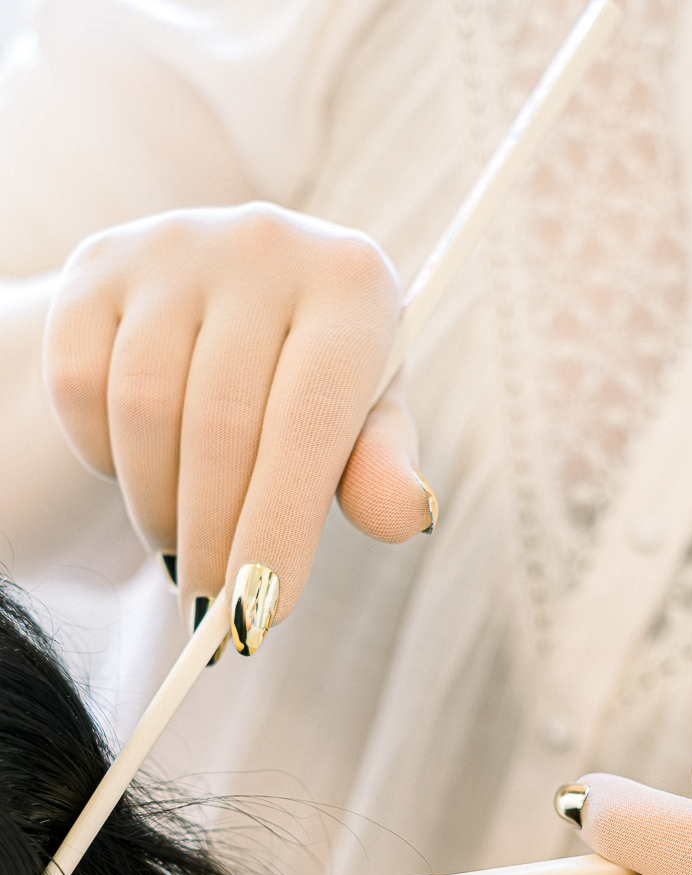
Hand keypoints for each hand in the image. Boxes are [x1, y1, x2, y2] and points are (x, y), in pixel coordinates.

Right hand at [42, 203, 429, 628]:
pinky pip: (83, 389)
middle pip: (220, 429)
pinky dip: (105, 458)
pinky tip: (143, 474)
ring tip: (184, 548)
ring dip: (159, 510)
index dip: (278, 528)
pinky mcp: (100, 266)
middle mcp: (265, 243)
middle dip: (216, 542)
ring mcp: (174, 245)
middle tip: (219, 612)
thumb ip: (382, 468)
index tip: (262, 614)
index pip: (308, 423)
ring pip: (143, 414)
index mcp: (351, 281)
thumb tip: (409, 514)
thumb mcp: (365, 422)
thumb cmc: (317, 382)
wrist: (230, 305)